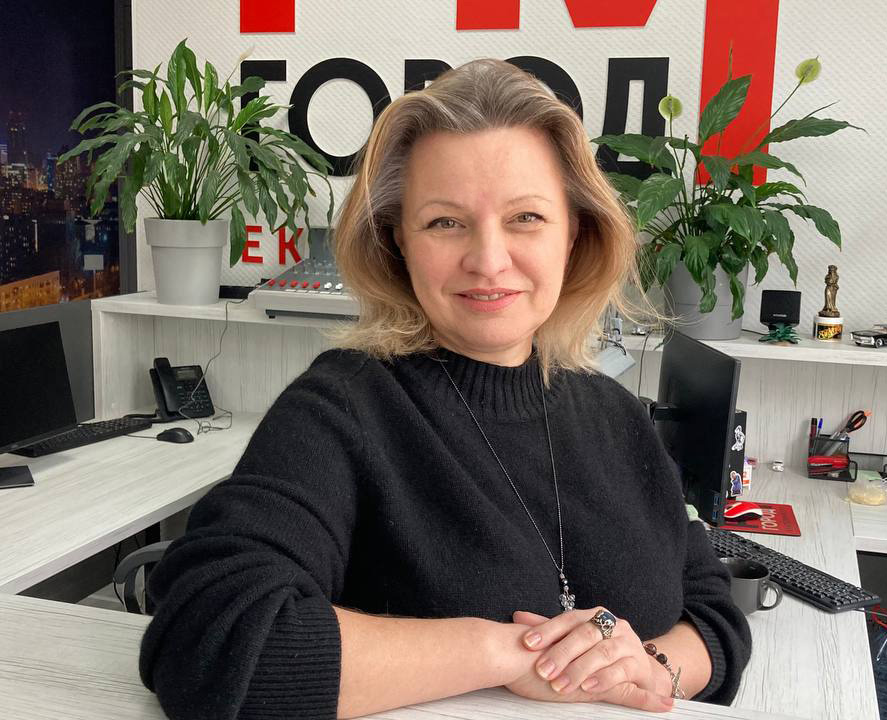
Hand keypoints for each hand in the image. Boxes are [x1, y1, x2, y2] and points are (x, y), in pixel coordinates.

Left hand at [507, 609, 673, 711]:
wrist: (642, 671)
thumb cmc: (602, 655)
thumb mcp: (576, 642)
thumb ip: (551, 631)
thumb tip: (518, 617)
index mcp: (595, 616)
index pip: (568, 619)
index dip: (547, 630)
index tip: (526, 644)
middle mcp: (613, 625)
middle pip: (585, 634)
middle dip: (561, 653)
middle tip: (541, 671)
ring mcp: (628, 643)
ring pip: (602, 652)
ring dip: (579, 669)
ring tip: (560, 685)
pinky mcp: (640, 664)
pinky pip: (621, 670)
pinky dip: (603, 678)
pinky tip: (587, 687)